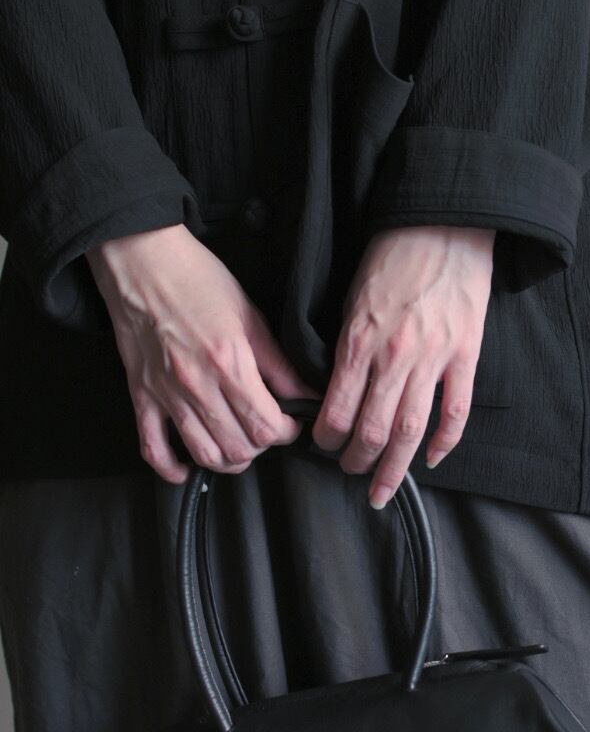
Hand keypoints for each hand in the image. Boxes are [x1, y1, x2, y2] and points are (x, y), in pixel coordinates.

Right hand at [87, 223, 321, 483]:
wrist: (142, 262)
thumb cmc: (199, 280)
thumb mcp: (251, 316)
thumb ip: (279, 363)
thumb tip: (306, 395)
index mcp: (230, 364)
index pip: (266, 427)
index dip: (286, 433)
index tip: (290, 423)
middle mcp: (197, 386)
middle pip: (239, 448)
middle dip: (261, 447)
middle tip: (266, 431)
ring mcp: (166, 394)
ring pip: (204, 455)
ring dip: (228, 461)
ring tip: (239, 446)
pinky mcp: (141, 396)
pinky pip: (153, 448)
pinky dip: (172, 468)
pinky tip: (187, 469)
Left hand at [310, 225, 496, 507]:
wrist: (443, 225)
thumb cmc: (392, 256)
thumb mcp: (352, 298)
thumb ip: (346, 346)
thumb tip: (336, 387)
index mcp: (360, 342)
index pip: (335, 410)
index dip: (325, 439)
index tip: (321, 446)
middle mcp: (395, 357)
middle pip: (372, 431)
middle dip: (356, 461)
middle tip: (349, 473)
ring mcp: (434, 359)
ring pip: (411, 431)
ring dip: (394, 468)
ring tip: (383, 489)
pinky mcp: (466, 355)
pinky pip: (456, 412)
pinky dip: (443, 442)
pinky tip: (431, 458)